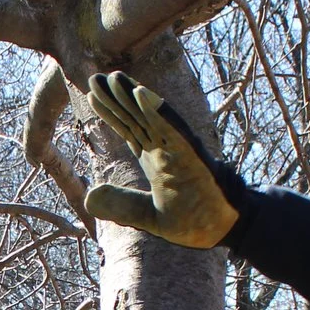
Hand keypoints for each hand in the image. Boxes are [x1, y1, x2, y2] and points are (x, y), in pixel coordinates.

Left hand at [82, 73, 239, 248]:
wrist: (220, 232)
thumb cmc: (191, 221)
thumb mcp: (147, 217)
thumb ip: (121, 206)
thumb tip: (89, 197)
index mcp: (155, 159)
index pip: (128, 128)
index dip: (110, 111)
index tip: (90, 93)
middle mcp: (165, 149)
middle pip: (136, 117)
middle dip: (116, 98)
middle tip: (94, 77)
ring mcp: (179, 149)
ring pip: (152, 117)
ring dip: (134, 97)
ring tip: (113, 78)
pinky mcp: (192, 155)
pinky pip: (173, 129)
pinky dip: (157, 112)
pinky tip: (141, 94)